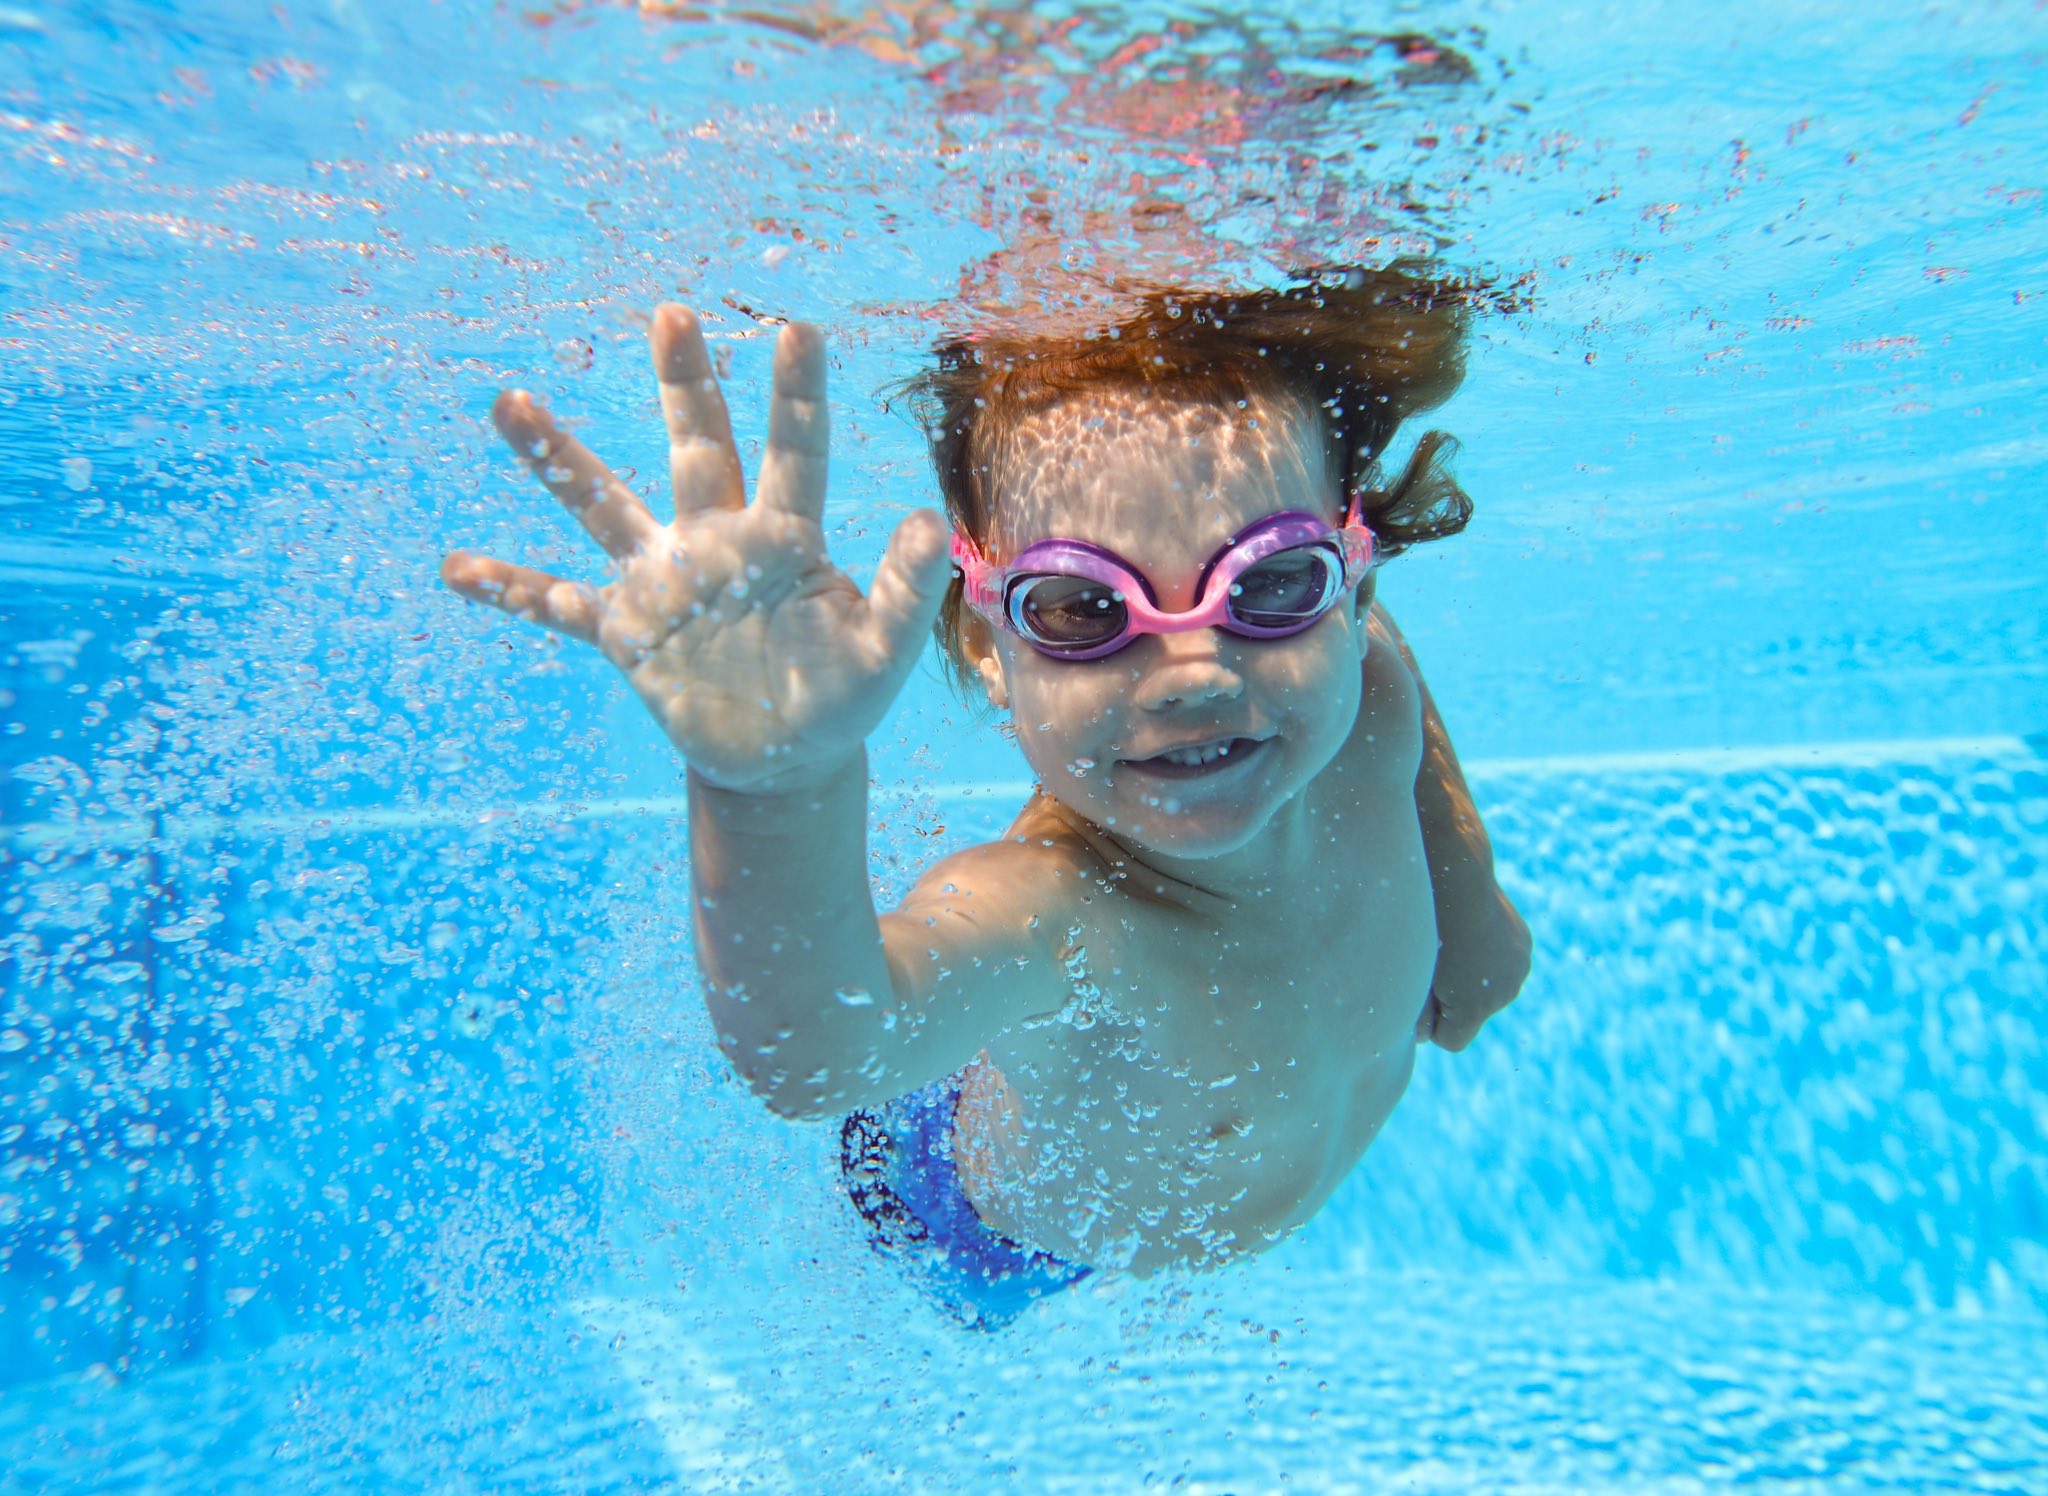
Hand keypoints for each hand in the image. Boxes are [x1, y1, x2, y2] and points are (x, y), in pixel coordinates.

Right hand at [442, 306, 954, 790]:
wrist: (784, 759)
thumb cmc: (839, 697)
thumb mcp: (882, 653)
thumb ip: (903, 590)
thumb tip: (928, 519)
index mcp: (783, 538)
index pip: (794, 454)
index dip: (796, 397)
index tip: (799, 330)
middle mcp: (715, 540)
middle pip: (697, 448)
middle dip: (685, 385)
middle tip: (673, 314)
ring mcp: (664, 581)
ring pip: (603, 506)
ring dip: (558, 460)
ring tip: (510, 403)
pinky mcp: (627, 632)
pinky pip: (558, 605)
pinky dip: (511, 591)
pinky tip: (457, 571)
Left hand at [1416, 886, 1529, 1049]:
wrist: (1456, 875)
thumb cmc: (1421, 927)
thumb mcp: (1408, 975)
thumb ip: (1414, 1015)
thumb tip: (1424, 1036)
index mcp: (1475, 1007)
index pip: (1449, 1041)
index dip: (1431, 1021)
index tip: (1420, 992)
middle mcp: (1504, 994)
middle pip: (1470, 1016)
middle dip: (1452, 1000)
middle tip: (1433, 961)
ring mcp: (1518, 969)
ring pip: (1487, 991)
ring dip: (1470, 979)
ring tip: (1453, 944)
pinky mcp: (1524, 948)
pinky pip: (1499, 968)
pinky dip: (1485, 959)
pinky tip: (1471, 933)